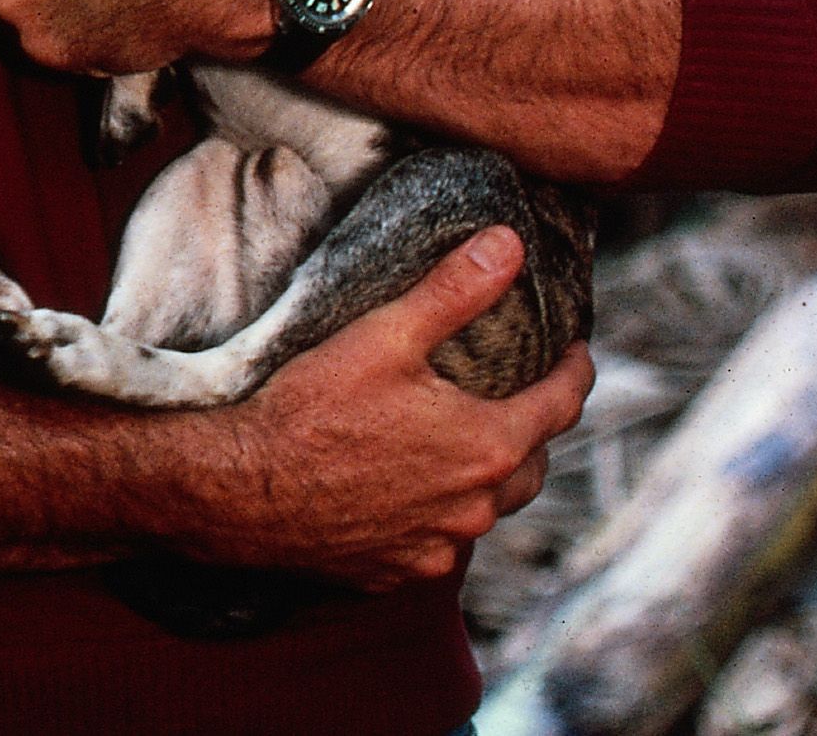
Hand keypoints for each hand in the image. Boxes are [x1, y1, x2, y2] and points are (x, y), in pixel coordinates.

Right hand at [167, 227, 590, 591]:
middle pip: (534, 466)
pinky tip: (409, 488)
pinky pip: (438, 541)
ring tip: (467, 441)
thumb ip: (455, 290)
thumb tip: (510, 244)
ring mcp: (438, 547)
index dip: (577, 372)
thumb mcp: (384, 335)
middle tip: (522, 395)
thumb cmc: (310, 408)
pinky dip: (438, 513)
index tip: (578, 351)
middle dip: (535, 429)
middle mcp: (476, 508)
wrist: (238, 491)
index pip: (562, 405)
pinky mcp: (398, 572)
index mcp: (487, 446)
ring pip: (488, 509)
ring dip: (488, 476)